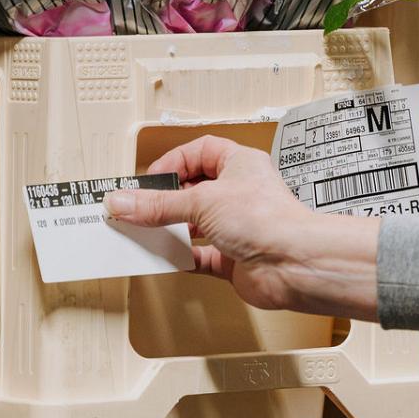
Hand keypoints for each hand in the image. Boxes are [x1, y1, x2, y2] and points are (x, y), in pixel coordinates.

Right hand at [103, 135, 381, 319]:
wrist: (294, 264)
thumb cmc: (268, 219)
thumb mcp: (201, 201)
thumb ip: (159, 205)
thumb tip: (124, 201)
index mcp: (240, 164)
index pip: (201, 152)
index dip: (174, 162)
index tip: (148, 179)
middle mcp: (240, 194)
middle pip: (194, 191)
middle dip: (167, 200)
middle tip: (139, 207)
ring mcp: (238, 227)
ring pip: (196, 225)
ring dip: (173, 229)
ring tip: (147, 231)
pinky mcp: (236, 259)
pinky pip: (201, 256)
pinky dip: (183, 258)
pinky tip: (167, 258)